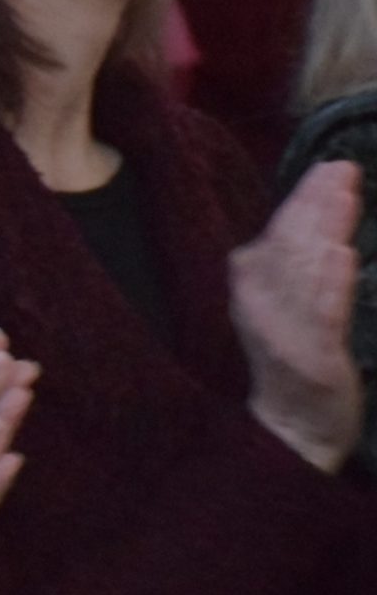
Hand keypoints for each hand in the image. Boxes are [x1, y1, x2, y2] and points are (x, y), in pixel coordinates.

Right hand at [234, 159, 363, 473]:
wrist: (291, 425)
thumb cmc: (292, 357)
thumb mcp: (281, 301)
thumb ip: (290, 260)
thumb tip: (315, 207)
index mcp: (250, 285)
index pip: (277, 231)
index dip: (304, 198)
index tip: (329, 168)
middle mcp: (258, 302)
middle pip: (290, 244)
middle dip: (317, 204)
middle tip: (342, 170)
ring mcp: (282, 329)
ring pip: (306, 270)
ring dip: (326, 230)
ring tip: (345, 197)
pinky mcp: (309, 356)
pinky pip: (321, 314)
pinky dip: (331, 284)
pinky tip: (344, 257)